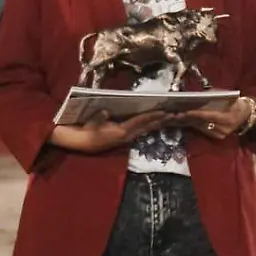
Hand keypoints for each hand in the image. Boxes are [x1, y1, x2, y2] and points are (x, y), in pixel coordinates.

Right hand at [49, 110, 175, 153]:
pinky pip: (140, 132)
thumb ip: (99, 118)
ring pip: (145, 130)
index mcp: (121, 131)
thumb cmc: (86, 131)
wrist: (81, 143)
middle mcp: (126, 136)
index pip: (140, 122)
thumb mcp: (91, 123)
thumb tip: (105, 112)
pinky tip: (155, 124)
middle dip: (160, 121)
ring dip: (157, 124)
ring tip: (168, 118)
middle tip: (174, 115)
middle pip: (147, 127)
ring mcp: (126, 139)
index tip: (164, 112)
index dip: (152, 116)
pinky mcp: (124, 139)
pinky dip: (149, 127)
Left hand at [177, 98, 254, 139]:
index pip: (209, 116)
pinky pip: (204, 131)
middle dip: (188, 118)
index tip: (185, 111)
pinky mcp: (218, 137)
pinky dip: (195, 125)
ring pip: (201, 128)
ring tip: (178, 117)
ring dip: (189, 122)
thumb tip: (197, 97)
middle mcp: (224, 129)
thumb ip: (214, 97)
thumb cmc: (235, 103)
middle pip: (202, 123)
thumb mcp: (227, 97)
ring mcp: (221, 135)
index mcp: (228, 118)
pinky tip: (187, 120)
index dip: (196, 114)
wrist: (246, 115)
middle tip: (175, 114)